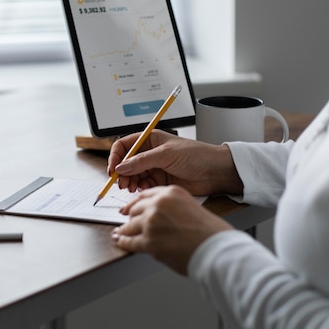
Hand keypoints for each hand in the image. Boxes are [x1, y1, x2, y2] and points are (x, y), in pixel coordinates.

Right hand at [108, 130, 242, 195]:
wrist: (215, 172)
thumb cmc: (197, 155)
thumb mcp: (166, 154)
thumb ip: (142, 161)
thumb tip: (121, 167)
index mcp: (151, 139)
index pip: (125, 145)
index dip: (116, 156)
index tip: (113, 169)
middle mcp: (150, 152)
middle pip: (126, 162)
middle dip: (121, 172)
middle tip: (121, 183)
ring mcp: (154, 167)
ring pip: (133, 175)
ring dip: (129, 181)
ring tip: (131, 187)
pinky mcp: (159, 180)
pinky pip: (142, 184)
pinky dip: (139, 188)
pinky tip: (141, 190)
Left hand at [112, 185, 232, 274]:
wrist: (214, 249)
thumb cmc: (209, 231)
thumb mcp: (190, 206)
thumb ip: (171, 207)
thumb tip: (157, 215)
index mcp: (170, 192)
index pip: (145, 195)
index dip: (134, 203)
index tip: (129, 207)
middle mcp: (158, 204)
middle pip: (134, 209)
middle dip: (130, 217)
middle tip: (126, 222)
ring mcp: (151, 223)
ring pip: (129, 226)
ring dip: (124, 231)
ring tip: (120, 233)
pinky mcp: (148, 242)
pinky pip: (129, 241)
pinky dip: (123, 242)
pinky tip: (120, 241)